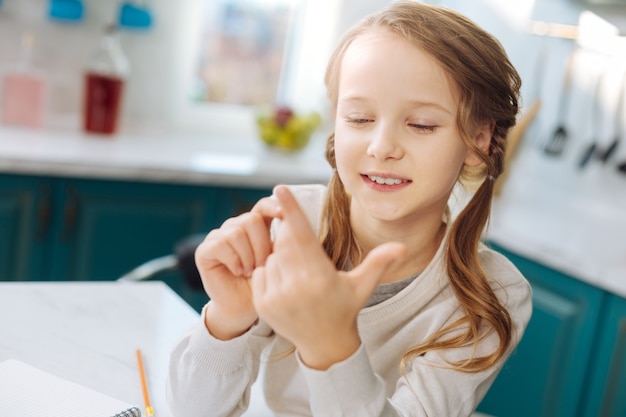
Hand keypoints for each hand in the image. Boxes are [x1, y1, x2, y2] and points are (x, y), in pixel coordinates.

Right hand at [196, 196, 280, 339]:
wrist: (244, 308)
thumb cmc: (264, 284)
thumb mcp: (276, 260)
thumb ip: (281, 239)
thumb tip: (293, 218)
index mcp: (255, 226)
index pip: (262, 206)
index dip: (272, 206)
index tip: (284, 213)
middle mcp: (235, 226)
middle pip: (251, 219)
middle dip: (261, 245)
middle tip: (263, 266)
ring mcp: (218, 237)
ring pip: (236, 232)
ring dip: (248, 256)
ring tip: (250, 272)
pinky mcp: (204, 250)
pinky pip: (221, 244)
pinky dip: (233, 260)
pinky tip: (238, 272)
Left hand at [251, 186, 405, 368]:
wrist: (324, 345)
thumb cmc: (345, 308)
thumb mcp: (364, 285)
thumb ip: (380, 261)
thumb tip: (403, 246)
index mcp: (321, 277)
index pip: (303, 235)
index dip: (292, 210)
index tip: (280, 188)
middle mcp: (296, 287)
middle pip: (285, 243)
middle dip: (291, 240)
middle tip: (306, 255)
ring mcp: (276, 297)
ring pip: (272, 257)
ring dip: (282, 259)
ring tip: (299, 278)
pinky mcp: (262, 304)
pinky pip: (260, 272)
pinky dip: (270, 273)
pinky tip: (286, 286)